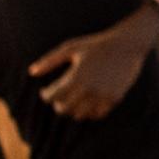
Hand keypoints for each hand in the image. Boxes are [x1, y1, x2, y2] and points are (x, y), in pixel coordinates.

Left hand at [27, 11, 152, 119]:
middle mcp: (89, 89)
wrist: (126, 45)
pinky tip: (87, 102)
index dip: (46, 95)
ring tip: (73, 100)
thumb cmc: (95, 44)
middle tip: (59, 97)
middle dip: (58, 104)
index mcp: (76, 77)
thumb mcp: (71, 48)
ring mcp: (102, 96)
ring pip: (80, 114)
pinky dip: (89, 111)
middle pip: (64, 108)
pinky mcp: (114, 99)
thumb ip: (50, 61)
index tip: (46, 91)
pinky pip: (97, 114)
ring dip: (73, 109)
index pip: (53, 96)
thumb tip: (32, 72)